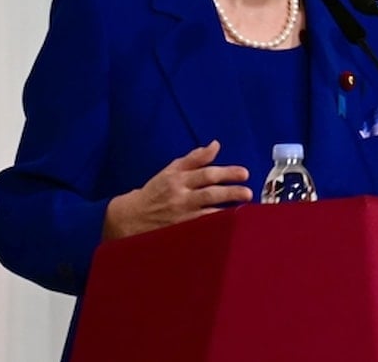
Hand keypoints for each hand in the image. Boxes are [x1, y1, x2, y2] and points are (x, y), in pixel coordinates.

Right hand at [103, 140, 251, 239]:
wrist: (129, 218)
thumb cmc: (154, 191)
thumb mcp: (171, 171)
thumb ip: (194, 158)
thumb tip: (215, 145)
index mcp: (178, 180)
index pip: (205, 174)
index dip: (226, 173)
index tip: (244, 173)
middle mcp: (180, 198)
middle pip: (209, 193)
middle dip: (231, 192)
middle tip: (248, 192)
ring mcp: (181, 217)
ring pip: (207, 214)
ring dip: (227, 211)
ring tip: (244, 209)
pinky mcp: (180, 232)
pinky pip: (201, 230)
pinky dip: (215, 227)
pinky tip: (230, 226)